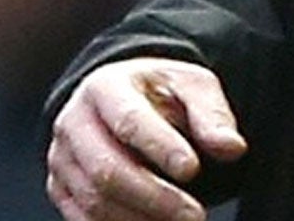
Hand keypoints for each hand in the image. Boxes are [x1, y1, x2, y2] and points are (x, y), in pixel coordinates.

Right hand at [46, 57, 247, 220]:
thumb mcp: (192, 86)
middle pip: (106, 169)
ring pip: (93, 201)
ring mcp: (61, 158)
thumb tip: (233, 149)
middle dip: (154, 197)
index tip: (193, 169)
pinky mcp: (60, 188)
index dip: (160, 147)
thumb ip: (212, 115)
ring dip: (140, 219)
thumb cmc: (162, 91)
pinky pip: (83, 218)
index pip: (128, 121)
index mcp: (105, 86)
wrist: (124, 98)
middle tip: (196, 214)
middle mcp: (73, 122)